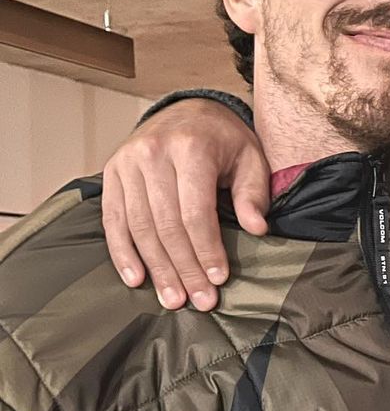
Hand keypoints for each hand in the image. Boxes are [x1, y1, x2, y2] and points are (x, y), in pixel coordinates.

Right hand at [101, 100, 269, 310]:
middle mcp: (153, 154)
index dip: (206, 250)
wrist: (188, 109)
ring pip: (138, 227)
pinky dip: (122, 252)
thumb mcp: (251, 158)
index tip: (218, 280)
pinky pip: (113, 219)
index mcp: (191, 149)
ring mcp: (127, 163)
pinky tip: (136, 279)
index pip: (195, 212)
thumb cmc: (225, 140)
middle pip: (165, 225)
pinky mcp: (111, 173)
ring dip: (156, 268)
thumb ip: (253, 194)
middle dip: (184, 268)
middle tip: (198, 300)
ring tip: (172, 298)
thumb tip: (257, 229)